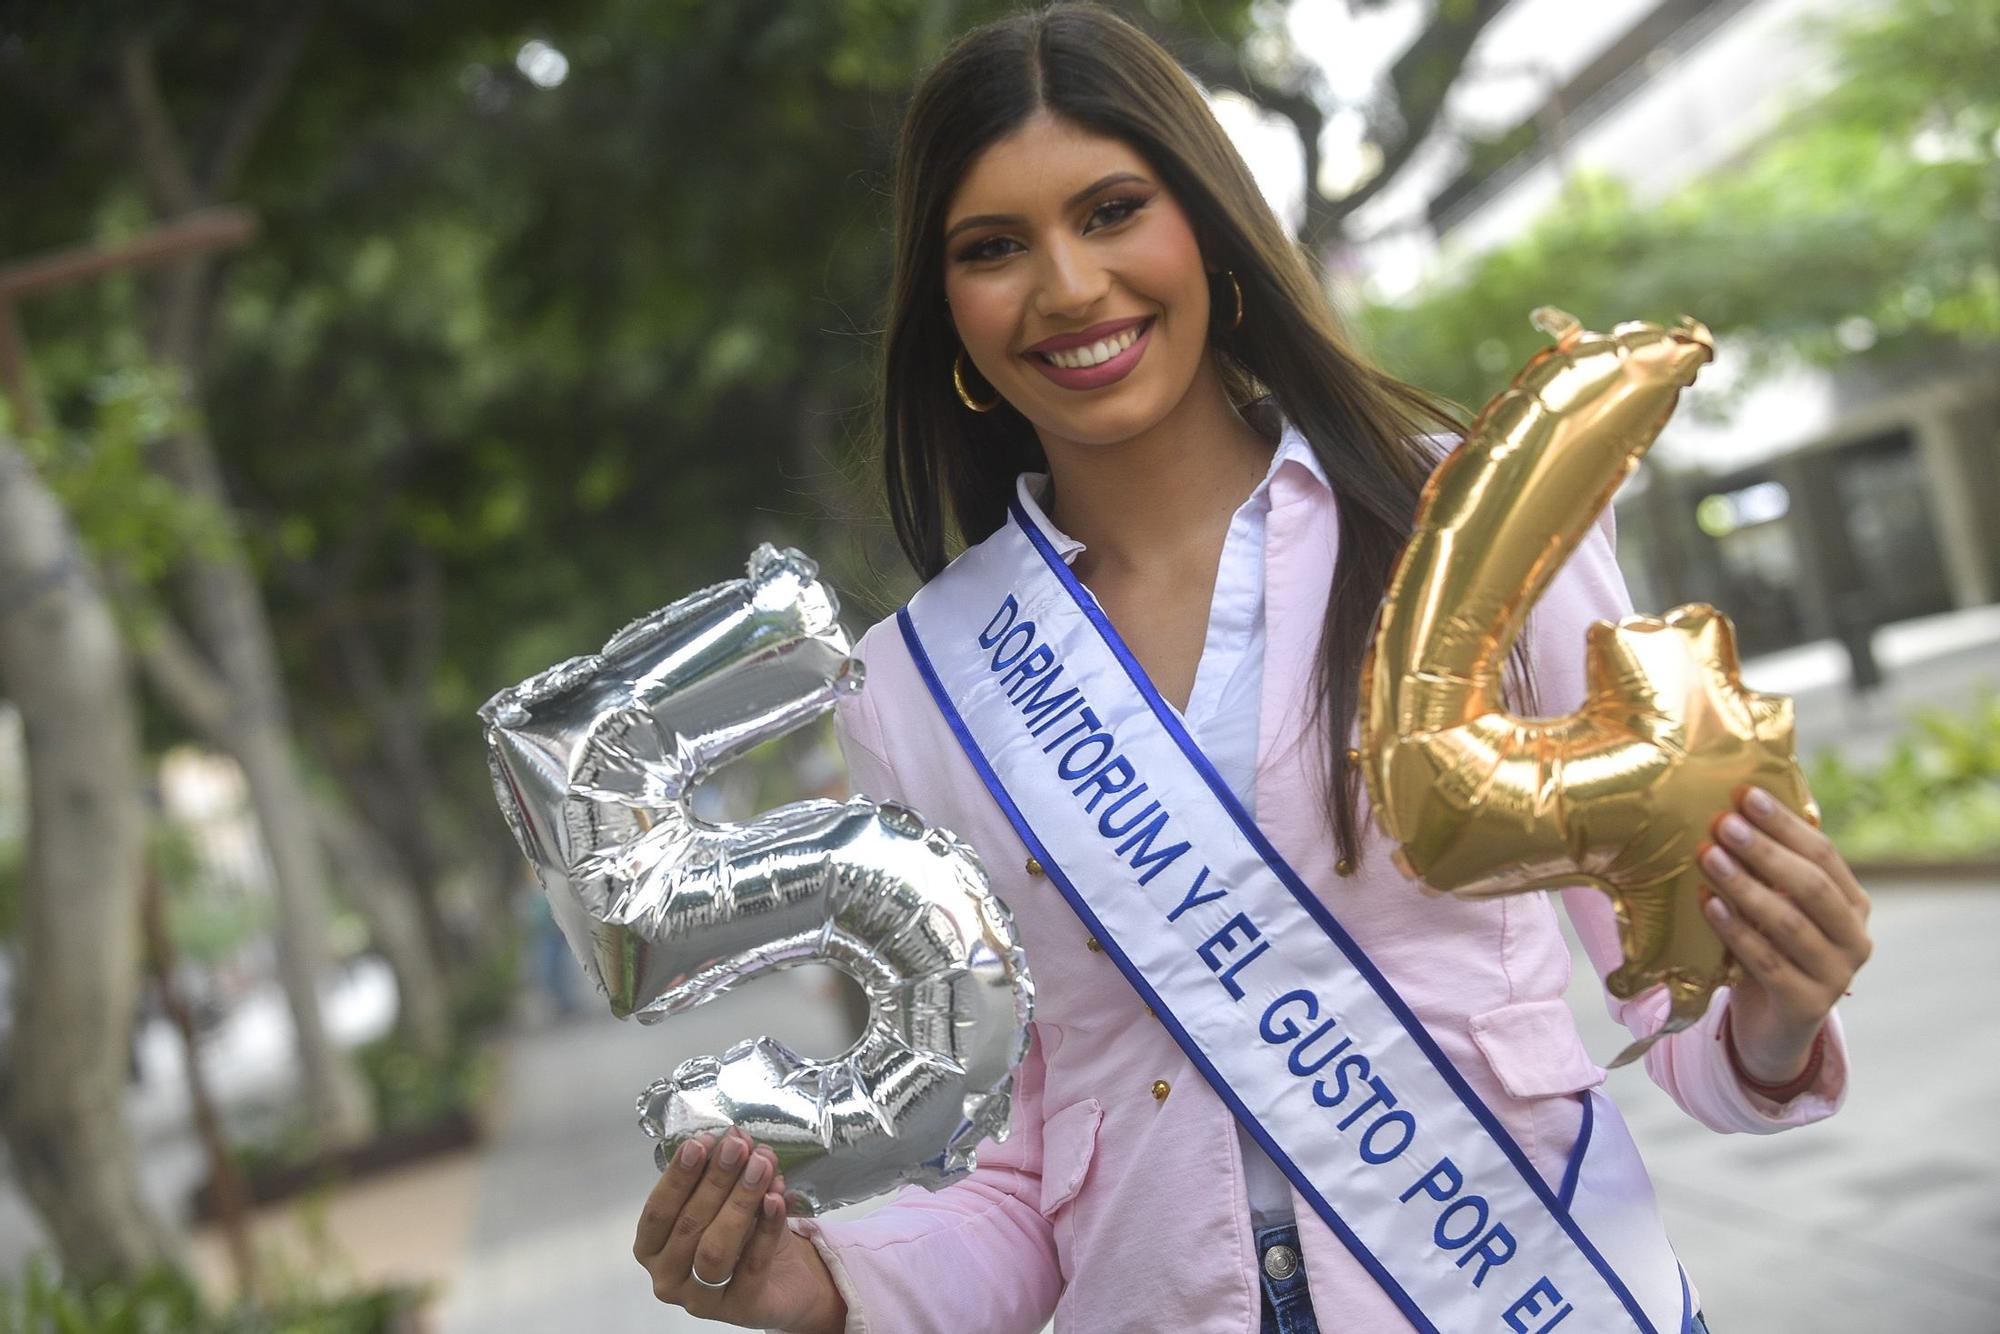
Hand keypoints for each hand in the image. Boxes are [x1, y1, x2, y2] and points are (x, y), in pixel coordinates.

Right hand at [633, 1128, 846, 1332]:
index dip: (678, 1177)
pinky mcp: (739, 1309)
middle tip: (738, 1147)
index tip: (700, 1142)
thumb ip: (729, 1170)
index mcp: (652, 1248)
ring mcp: (701, 1299)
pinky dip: (765, 1228)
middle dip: (715, 1181)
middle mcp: (668, 1277)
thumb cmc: (744, 1236)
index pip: (657, 1212)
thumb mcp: (731, 1198)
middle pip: (688, 1226)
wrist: (784, 1279)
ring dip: (739, 1202)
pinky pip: (752, 1264)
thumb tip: (735, 1136)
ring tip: (761, 1167)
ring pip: (715, 1249)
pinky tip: (776, 1198)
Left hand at [1699, 785, 1871, 1084]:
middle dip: (1765, 851)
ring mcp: (1835, 975)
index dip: (1784, 823)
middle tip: (1723, 823)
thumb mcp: (1777, 906)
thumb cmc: (1769, 950)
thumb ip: (1773, 866)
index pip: (1823, 854)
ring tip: (1707, 856)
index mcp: (1853, 904)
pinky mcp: (1807, 1005)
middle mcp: (1855, 938)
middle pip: (1811, 885)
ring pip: (1789, 923)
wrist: (1770, 1026)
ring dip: (1745, 886)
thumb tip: (1740, 802)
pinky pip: (1767, 961)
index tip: (1744, 794)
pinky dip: (1736, 930)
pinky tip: (1708, 903)